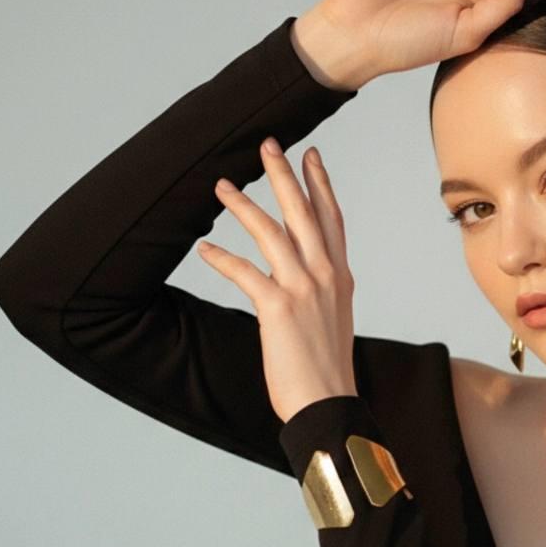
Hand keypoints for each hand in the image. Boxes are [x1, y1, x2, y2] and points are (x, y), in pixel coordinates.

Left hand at [198, 141, 357, 425]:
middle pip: (303, 212)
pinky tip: (204, 249)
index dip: (321, 184)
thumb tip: (300, 268)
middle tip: (268, 143)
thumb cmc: (327, 370)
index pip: (331, 219)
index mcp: (341, 278)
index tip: (311, 155)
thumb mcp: (334, 319)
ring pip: (272, 232)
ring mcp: (304, 289)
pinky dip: (222, 258)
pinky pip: (244, 272)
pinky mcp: (278, 307)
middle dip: (284, 174)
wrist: (329, 403)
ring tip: (221, 185)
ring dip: (244, 205)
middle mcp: (326, 276)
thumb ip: (320, 288)